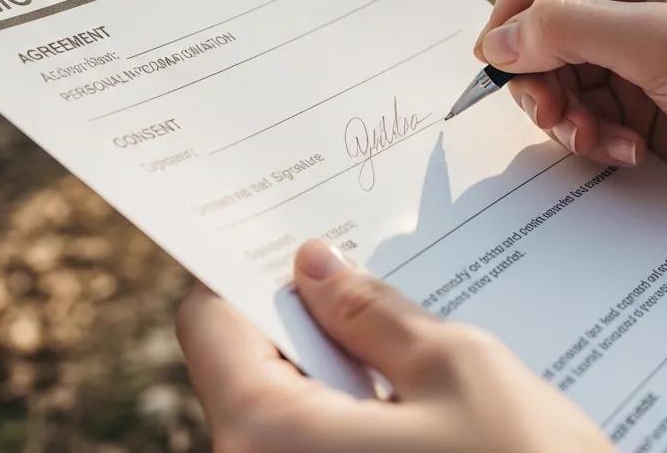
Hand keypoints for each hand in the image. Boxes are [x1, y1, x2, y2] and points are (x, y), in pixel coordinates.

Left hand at [176, 239, 611, 452]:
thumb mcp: (456, 370)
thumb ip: (373, 313)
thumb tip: (315, 265)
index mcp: (267, 439)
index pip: (210, 327)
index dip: (245, 271)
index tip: (288, 235)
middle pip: (248, 368)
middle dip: (304, 314)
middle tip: (361, 268)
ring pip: (287, 411)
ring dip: (335, 365)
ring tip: (397, 327)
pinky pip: (317, 449)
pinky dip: (351, 412)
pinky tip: (409, 393)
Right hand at [476, 0, 666, 236]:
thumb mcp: (665, 42)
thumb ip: (570, 29)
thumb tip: (495, 42)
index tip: (511, 44)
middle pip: (537, 10)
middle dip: (535, 64)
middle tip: (546, 108)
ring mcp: (631, 44)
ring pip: (548, 65)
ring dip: (559, 108)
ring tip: (589, 136)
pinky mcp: (634, 94)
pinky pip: (576, 106)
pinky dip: (587, 133)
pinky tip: (625, 150)